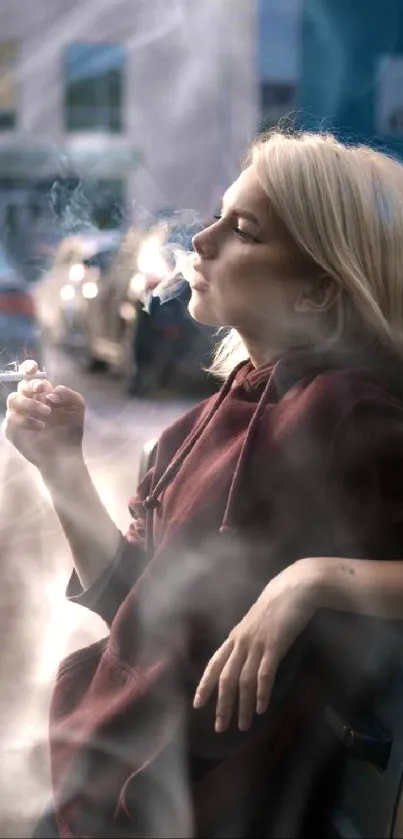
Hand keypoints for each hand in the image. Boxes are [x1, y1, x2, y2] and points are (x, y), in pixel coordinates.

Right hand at [2, 359, 85, 474]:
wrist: (65, 455)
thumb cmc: (70, 429)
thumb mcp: (76, 407)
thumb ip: (67, 393)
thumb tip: (50, 393)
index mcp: (41, 393)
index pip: (29, 375)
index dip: (28, 368)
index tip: (33, 368)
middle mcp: (27, 401)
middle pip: (21, 386)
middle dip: (32, 386)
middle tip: (45, 393)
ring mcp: (18, 415)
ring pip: (13, 399)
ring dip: (30, 404)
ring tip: (47, 414)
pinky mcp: (11, 429)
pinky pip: (11, 418)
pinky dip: (26, 421)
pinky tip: (41, 427)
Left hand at [193, 559, 318, 732]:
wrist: (294, 588)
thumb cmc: (278, 604)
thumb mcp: (255, 622)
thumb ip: (248, 640)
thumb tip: (244, 658)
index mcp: (235, 636)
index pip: (214, 664)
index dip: (205, 684)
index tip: (197, 704)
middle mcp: (241, 642)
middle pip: (226, 678)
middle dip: (222, 704)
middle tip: (220, 727)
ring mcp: (257, 644)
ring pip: (244, 681)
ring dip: (243, 706)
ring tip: (243, 725)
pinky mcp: (274, 646)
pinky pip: (264, 674)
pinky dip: (261, 693)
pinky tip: (261, 708)